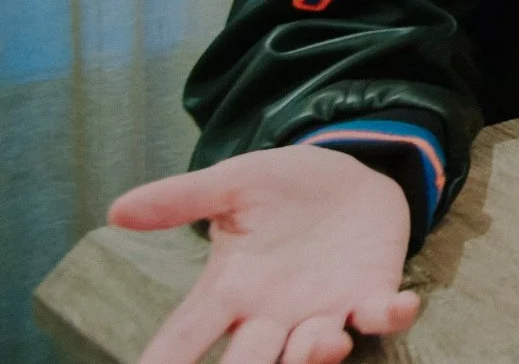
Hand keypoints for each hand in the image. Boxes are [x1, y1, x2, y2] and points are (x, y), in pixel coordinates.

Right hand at [108, 145, 418, 363]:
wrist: (349, 175)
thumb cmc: (283, 187)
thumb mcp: (234, 183)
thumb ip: (183, 199)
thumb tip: (116, 210)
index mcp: (230, 289)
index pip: (186, 335)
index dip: (165, 361)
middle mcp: (273, 313)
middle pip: (250, 360)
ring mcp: (325, 309)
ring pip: (314, 352)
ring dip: (316, 353)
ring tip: (319, 340)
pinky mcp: (372, 293)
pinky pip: (381, 317)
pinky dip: (391, 315)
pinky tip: (399, 304)